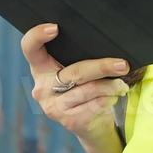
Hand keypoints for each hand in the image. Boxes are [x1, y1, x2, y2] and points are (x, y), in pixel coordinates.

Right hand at [21, 23, 130, 140]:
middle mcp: (42, 88)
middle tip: (122, 65)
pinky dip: (109, 99)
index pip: (30, 48)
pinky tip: (113, 97)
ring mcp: (54, 106)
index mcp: (40, 68)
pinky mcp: (69, 120)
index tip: (55, 27)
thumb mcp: (76, 71)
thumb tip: (105, 42)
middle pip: (75, 72)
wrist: (90, 124)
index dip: (37, 36)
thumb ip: (77, 58)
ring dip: (111, 86)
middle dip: (102, 67)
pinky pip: (95, 104)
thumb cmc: (84, 88)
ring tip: (122, 84)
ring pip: (89, 90)